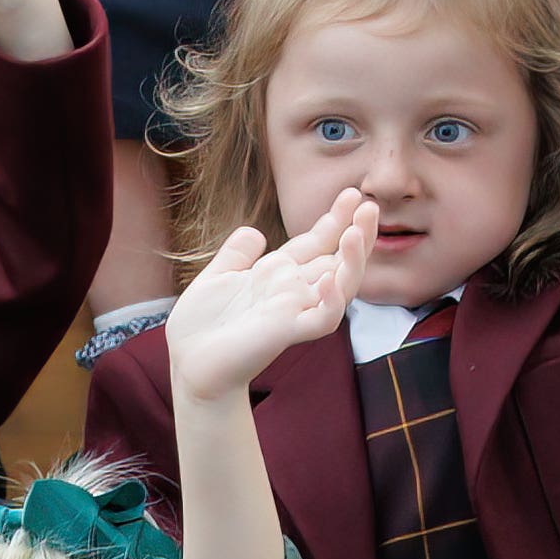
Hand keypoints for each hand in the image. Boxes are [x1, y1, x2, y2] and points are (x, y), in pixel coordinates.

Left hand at [161, 195, 373, 408]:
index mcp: (277, 275)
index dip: (335, 220)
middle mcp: (292, 291)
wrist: (188, 364)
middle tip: (370, 205)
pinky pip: (321, 319)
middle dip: (357, 233)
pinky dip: (331, 301)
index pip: (316, 243)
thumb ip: (236, 255)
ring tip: (357, 233)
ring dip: (353, 260)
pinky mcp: (287, 332)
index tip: (351, 194)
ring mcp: (293, 311)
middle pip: (337, 259)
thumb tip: (253, 232)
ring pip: (340, 286)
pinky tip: (332, 280)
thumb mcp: (216, 278)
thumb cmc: (200, 327)